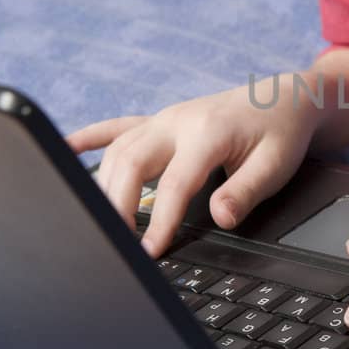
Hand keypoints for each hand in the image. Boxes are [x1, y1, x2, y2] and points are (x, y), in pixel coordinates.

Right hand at [64, 78, 316, 257]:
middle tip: (113, 243)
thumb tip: (220, 218)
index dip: (159, 221)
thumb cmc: (279, 132)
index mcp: (207, 132)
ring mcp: (164, 119)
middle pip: (131, 163)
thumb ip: (245, 191)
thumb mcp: (275, 165)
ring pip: (119, 150)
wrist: (283, 97)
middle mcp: (177, 122)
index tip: (149, 251)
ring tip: (97, 223)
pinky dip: (88, 139)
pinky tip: (65, 151)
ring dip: (103, 185)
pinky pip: (116, 128)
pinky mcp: (159, 121)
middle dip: (116, 205)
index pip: (175, 183)